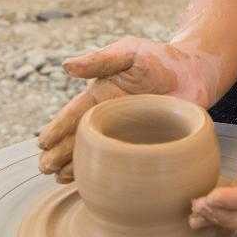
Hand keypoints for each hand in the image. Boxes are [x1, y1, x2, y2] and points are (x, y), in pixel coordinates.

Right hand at [36, 37, 215, 182]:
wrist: (194, 71)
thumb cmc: (159, 59)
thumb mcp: (128, 53)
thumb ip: (100, 60)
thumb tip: (66, 65)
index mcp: (101, 96)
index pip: (74, 114)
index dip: (57, 127)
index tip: (42, 142)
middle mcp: (109, 118)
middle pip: (78, 139)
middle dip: (58, 153)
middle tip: (44, 167)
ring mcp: (126, 134)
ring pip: (94, 154)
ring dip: (75, 166)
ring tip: (58, 178)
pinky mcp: (145, 146)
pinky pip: (121, 164)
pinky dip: (104, 174)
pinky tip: (89, 184)